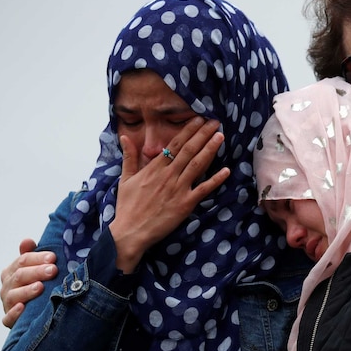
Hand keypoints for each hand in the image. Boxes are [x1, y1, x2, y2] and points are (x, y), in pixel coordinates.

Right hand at [0, 238, 57, 327]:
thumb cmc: (37, 285)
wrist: (36, 312)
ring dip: (27, 291)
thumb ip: (31, 254)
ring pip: (13, 295)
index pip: (22, 261)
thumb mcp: (36, 268)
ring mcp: (7, 303)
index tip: (53, 257)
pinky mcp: (9, 320)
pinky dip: (14, 313)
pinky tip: (22, 308)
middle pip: (19, 276)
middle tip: (53, 270)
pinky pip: (8, 318)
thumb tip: (26, 241)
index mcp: (12, 272)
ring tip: (40, 287)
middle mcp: (7, 287)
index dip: (37, 258)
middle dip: (36, 272)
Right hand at [109, 117, 230, 271]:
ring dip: (210, 149)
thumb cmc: (127, 207)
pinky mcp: (185, 204)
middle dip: (203, 134)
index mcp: (154, 168)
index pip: (175, 144)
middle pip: (189, 150)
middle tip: (215, 122)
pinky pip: (203, 190)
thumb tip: (124, 137)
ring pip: (197, 164)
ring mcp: (178, 189)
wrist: (130, 232)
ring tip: (220, 136)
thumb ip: (129, 157)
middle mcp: (168, 175)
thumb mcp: (125, 179)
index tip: (198, 119)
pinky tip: (226, 170)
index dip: (188, 131)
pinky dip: (215, 180)